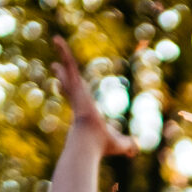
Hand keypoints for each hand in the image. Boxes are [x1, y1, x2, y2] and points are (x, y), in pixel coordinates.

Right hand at [54, 39, 135, 157]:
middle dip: (63, 75)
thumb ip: (128, 146)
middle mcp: (78, 99)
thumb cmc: (103, 145)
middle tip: (56, 67)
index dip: (70, 92)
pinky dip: (64, 52)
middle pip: (69, 83)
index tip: (62, 86)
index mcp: (85, 110)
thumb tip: (136, 152)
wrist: (92, 141)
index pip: (76, 99)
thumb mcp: (120, 145)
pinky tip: (58, 40)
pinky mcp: (75, 85)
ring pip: (68, 69)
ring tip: (57, 40)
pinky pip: (69, 64)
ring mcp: (76, 91)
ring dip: (63, 55)